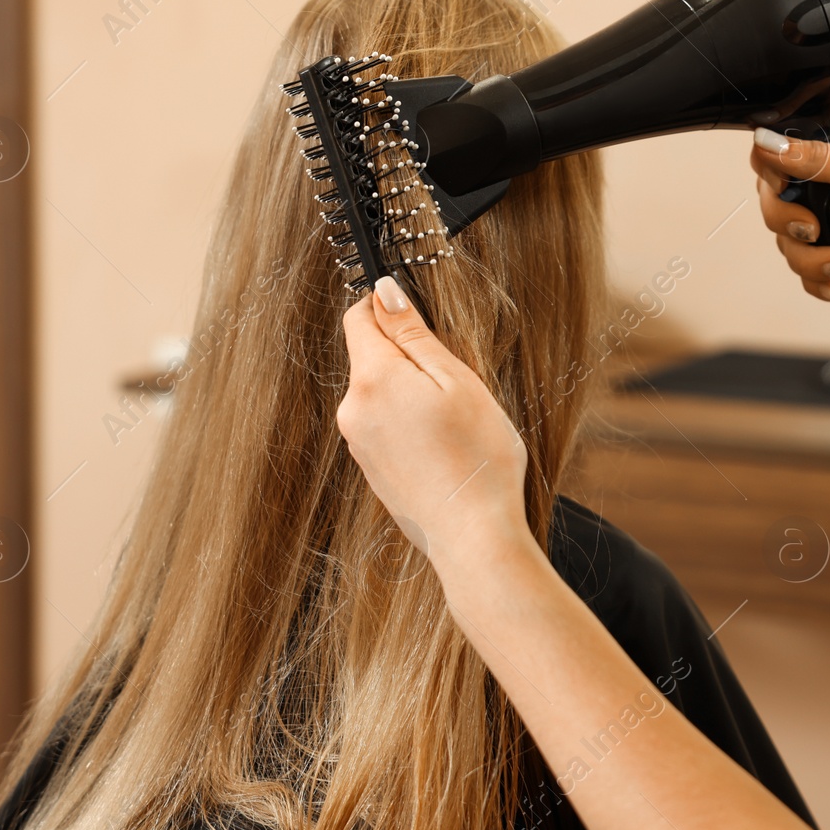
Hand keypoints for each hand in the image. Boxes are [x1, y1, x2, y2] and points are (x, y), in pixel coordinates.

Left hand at [338, 277, 534, 574]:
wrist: (473, 537)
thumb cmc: (476, 458)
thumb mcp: (455, 380)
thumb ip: (413, 334)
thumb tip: (383, 292)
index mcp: (372, 380)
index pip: (358, 318)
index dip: (388, 308)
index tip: (422, 320)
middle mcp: (353, 410)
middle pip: (371, 357)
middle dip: (409, 357)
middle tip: (454, 384)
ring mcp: (358, 443)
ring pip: (380, 392)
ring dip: (412, 393)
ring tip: (454, 423)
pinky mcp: (370, 468)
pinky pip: (385, 425)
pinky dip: (410, 425)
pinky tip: (443, 448)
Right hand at [749, 113, 829, 313]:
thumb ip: (825, 160)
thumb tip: (770, 145)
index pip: (789, 143)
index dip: (774, 166)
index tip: (781, 188)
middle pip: (778, 195)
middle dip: (787, 220)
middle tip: (812, 231)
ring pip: (789, 237)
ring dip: (808, 257)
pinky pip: (807, 268)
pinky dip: (817, 279)